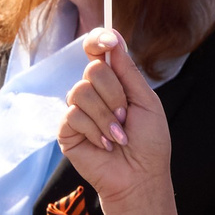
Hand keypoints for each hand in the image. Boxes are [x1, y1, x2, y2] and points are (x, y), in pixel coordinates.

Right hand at [58, 31, 171, 210]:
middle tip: (125, 117)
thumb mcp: (145, 101)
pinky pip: (73, 115)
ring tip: (118, 136)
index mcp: (113, 82)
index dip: (98, 40)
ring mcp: (78, 110)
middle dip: (114, 95)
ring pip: (81, 91)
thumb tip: (114, 37)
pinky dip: (94, 130)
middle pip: (92, 70)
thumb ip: (128, 70)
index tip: (108, 40)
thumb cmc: (149, 143)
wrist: (140, 177)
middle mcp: (93, 93)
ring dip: (105, 116)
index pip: (97, 51)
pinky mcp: (66, 130)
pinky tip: (104, 145)